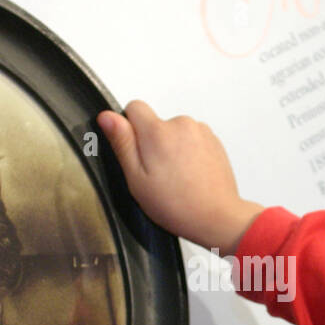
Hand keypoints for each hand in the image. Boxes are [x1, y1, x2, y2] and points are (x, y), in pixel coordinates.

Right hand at [98, 100, 265, 255]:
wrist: (217, 217)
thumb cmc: (177, 204)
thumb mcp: (137, 179)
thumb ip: (122, 143)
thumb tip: (107, 117)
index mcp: (157, 132)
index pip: (133, 107)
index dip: (129, 129)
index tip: (136, 153)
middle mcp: (181, 124)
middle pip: (155, 123)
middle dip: (151, 143)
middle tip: (157, 175)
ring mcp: (200, 131)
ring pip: (174, 132)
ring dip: (171, 149)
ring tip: (176, 178)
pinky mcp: (213, 141)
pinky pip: (191, 139)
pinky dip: (188, 154)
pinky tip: (189, 176)